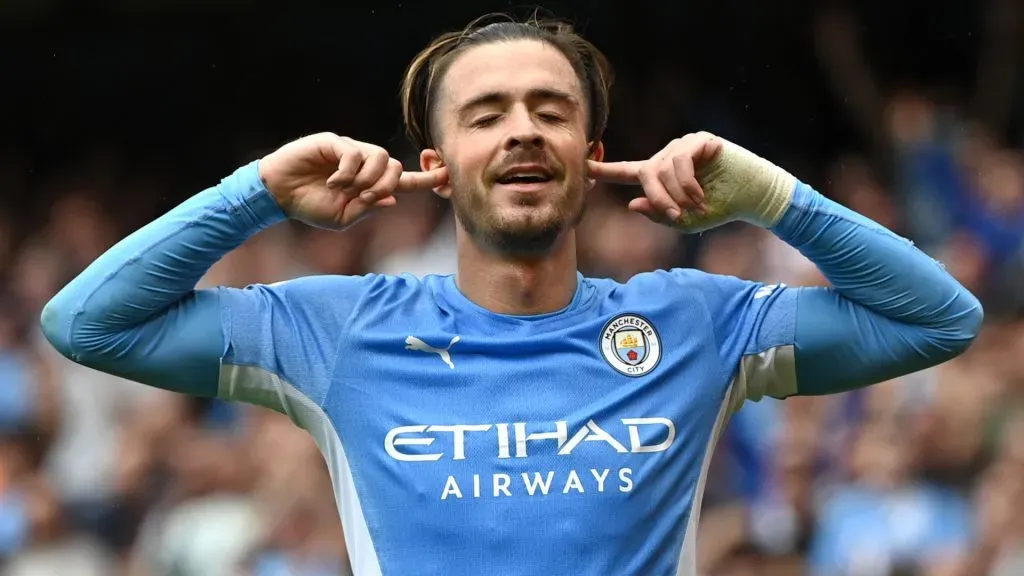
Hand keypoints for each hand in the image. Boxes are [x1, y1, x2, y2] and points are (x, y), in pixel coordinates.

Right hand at [258, 133, 447, 229]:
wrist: (279, 195)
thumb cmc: (309, 206)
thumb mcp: (342, 218)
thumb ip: (367, 209)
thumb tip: (392, 200)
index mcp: (368, 183)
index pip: (403, 180)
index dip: (425, 179)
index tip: (446, 177)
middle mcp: (363, 164)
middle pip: (395, 167)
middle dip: (385, 186)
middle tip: (363, 199)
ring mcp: (350, 151)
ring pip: (380, 157)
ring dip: (367, 180)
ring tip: (346, 190)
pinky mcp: (334, 142)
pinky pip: (355, 153)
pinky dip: (347, 173)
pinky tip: (333, 181)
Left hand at [588, 132, 794, 231]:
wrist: (753, 197)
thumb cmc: (721, 208)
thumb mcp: (686, 219)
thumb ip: (659, 213)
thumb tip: (632, 204)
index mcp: (660, 174)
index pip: (626, 171)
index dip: (604, 170)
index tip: (582, 166)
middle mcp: (668, 156)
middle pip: (645, 173)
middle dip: (657, 198)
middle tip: (675, 216)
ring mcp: (683, 146)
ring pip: (662, 168)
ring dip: (677, 194)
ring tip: (695, 206)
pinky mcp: (700, 141)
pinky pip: (681, 161)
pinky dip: (689, 183)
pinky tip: (701, 195)